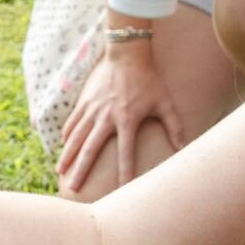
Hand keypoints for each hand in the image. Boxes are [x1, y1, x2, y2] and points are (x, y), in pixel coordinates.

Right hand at [56, 44, 184, 191]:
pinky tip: (63, 146)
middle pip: (90, 149)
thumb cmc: (149, 79)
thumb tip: (184, 148)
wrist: (126, 54)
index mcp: (127, 119)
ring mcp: (92, 109)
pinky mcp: (85, 100)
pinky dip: (67, 134)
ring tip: (60, 172)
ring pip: (76, 137)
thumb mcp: (165, 102)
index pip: (125, 153)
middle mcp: (106, 117)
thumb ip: (175, 126)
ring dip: (68, 155)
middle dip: (81, 170)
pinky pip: (73, 121)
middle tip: (73, 189)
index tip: (121, 191)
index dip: (125, 172)